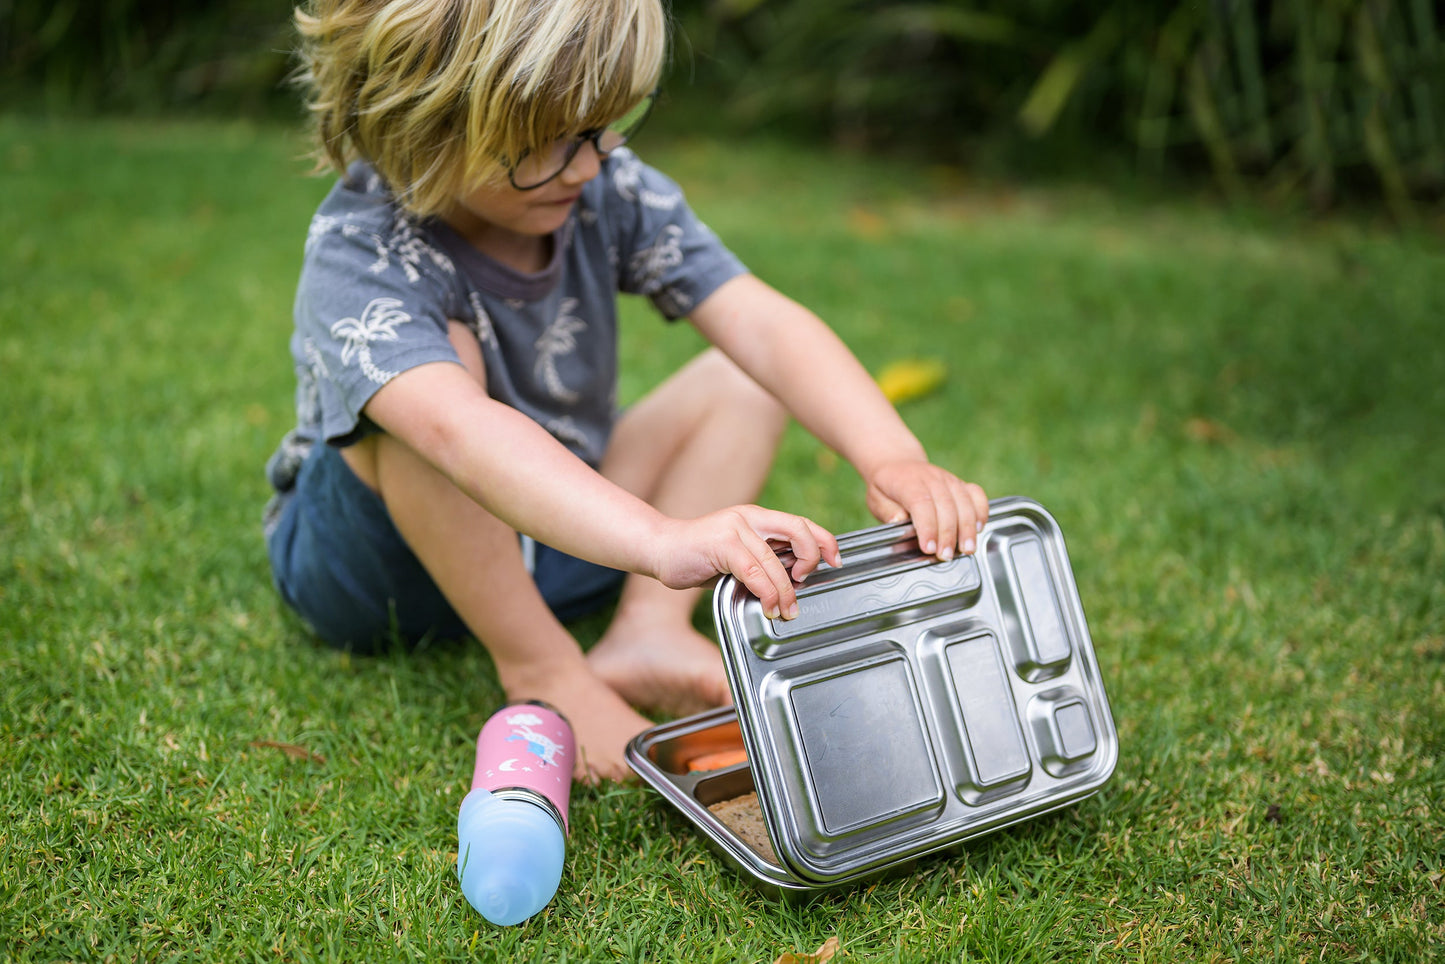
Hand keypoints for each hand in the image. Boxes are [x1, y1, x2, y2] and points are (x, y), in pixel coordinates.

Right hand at [650, 506, 839, 619]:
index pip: (802, 523)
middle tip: (807, 584)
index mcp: (758, 518)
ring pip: (775, 560)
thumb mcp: (737, 557)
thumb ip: (762, 563)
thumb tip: (790, 584)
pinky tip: (768, 605)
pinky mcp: (721, 544)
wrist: (660, 548)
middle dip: (812, 558)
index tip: (835, 561)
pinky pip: (754, 570)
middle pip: (798, 531)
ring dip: (786, 590)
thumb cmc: (698, 557)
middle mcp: (750, 517)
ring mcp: (735, 528)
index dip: (824, 541)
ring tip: (786, 611)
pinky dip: (766, 591)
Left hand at [864, 460, 988, 559]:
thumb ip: (886, 511)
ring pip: (964, 501)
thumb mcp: (876, 499)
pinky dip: (981, 511)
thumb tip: (899, 521)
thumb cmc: (887, 487)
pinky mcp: (960, 484)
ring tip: (967, 549)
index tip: (928, 548)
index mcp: (907, 481)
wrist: (898, 464)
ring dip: (967, 528)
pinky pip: (977, 495)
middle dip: (948, 534)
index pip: (921, 503)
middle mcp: (931, 478)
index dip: (927, 527)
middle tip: (946, 555)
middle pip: (945, 505)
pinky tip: (978, 529)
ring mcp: (948, 479)